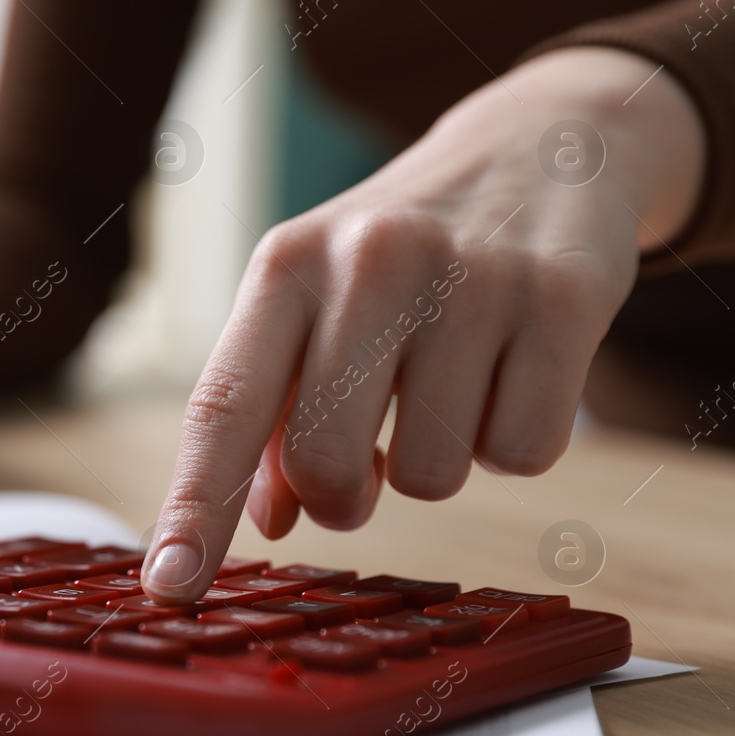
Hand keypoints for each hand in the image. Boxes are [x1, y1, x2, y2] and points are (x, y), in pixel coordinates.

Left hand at [142, 47, 705, 601]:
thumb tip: (270, 521)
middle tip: (367, 468)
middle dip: (344, 498)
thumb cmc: (400, 255)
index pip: (223, 406)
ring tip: (450, 384)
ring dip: (437, 462)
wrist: (537, 147)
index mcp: (285, 265)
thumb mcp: (315, 303)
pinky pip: (524, 453)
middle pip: (327, 464)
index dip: (195, 507)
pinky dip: (516, 440)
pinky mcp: (563, 298)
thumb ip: (274, 411)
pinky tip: (513, 372)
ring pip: (433, 475)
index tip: (171, 588)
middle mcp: (369, 260)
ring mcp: (470, 277)